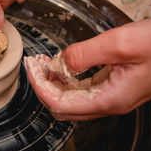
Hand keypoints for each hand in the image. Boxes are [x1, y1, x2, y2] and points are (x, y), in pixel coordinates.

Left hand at [25, 18, 150, 120]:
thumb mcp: (120, 43)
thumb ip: (85, 54)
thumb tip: (61, 62)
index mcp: (110, 99)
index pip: (59, 103)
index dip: (40, 86)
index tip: (31, 67)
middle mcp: (110, 102)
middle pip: (62, 107)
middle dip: (43, 86)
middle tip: (34, 65)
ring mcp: (113, 96)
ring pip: (72, 99)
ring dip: (54, 82)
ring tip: (43, 62)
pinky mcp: (115, 86)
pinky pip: (83, 89)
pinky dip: (68, 79)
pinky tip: (62, 64)